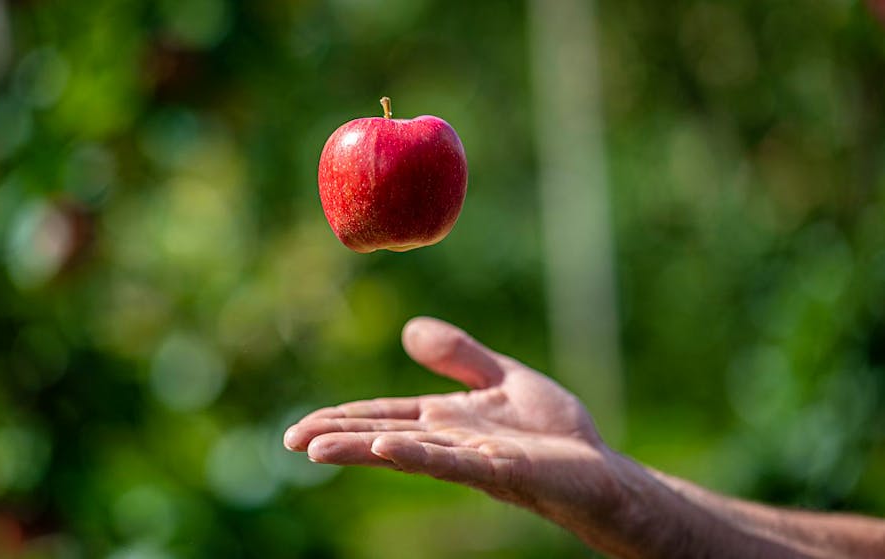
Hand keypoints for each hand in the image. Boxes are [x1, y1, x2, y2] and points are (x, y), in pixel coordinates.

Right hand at [284, 317, 626, 528]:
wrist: (600, 468)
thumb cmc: (554, 431)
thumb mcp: (502, 377)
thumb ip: (459, 356)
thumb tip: (408, 329)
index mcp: (443, 420)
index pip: (382, 416)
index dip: (342, 419)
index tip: (301, 427)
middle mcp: (448, 441)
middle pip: (381, 435)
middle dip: (336, 437)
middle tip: (290, 442)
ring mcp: (470, 458)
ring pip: (405, 450)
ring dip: (360, 449)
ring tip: (316, 448)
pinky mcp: (499, 469)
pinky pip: (450, 461)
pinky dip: (416, 454)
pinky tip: (385, 449)